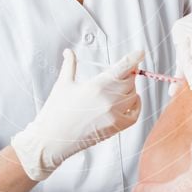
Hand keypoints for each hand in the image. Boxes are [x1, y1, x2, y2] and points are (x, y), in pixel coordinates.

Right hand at [11, 48, 143, 180]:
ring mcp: (114, 115)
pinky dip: (136, 106)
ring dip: (130, 89)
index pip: (123, 67)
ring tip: (121, 87)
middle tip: (123, 72)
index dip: (134, 58)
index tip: (140, 53)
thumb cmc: (55, 112)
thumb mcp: (62, 84)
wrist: (51, 139)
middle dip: (128, 75)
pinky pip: (134, 114)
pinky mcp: (115, 128)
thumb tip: (69, 52)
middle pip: (130, 81)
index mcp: (96, 85)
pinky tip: (131, 101)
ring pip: (133, 96)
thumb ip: (69, 64)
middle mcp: (108, 99)